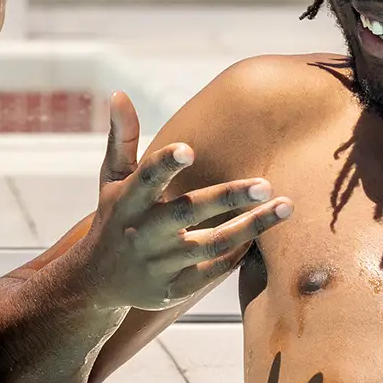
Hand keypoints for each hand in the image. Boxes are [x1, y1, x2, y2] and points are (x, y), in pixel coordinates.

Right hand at [72, 92, 290, 310]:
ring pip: (212, 245)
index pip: (146, 179)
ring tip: (285, 206)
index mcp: (127, 201)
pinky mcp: (174, 288)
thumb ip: (122, 137)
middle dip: (228, 198)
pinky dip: (237, 254)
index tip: (189, 149)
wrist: (97, 281)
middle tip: (266, 184)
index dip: (165, 164)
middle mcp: (143, 232)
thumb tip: (119, 93)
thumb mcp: (112, 179)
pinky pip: (213, 272)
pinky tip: (261, 236)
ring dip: (251, 227)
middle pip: (189, 211)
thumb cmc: (114, 217)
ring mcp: (160, 263)